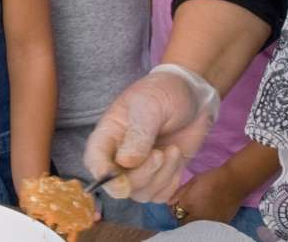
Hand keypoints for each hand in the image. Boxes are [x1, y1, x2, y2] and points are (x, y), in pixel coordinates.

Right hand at [83, 66, 219, 202]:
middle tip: (161, 153)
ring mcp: (140, 168)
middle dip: (143, 175)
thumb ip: (138, 134)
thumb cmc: (164, 93)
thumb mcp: (150, 106)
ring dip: (161, 177)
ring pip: (141, 194)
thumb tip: (125, 162)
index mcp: (108, 135)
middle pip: (119, 185)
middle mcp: (119, 156)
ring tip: (173, 150)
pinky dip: (171, 182)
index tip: (122, 180)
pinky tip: (176, 159)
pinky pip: (160, 195)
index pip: (94, 161)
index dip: (103, 175)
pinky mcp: (160, 175)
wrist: (192, 95)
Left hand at [171, 166, 249, 224]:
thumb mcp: (193, 181)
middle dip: (183, 216)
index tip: (179, 203)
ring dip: (193, 220)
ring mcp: (209, 222)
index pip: (175, 212)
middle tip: (188, 207)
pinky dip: (204, 222)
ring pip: (194, 226)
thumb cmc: (212, 178)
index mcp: (189, 204)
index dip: (175, 207)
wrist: (234, 181)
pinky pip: (206, 226)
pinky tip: (208, 212)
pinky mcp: (219, 224)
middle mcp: (197, 216)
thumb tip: (170, 204)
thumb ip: (179, 193)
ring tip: (199, 209)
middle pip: (183, 222)